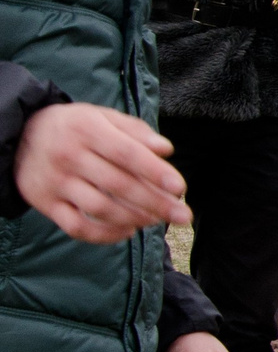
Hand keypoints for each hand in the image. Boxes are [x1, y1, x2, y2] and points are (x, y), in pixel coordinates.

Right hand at [15, 102, 190, 241]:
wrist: (20, 136)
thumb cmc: (75, 126)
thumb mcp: (102, 117)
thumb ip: (136, 131)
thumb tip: (166, 150)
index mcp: (88, 131)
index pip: (127, 154)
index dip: (155, 172)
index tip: (180, 188)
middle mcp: (70, 157)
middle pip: (119, 185)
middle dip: (156, 203)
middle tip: (183, 215)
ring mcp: (56, 183)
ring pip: (100, 209)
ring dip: (135, 218)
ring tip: (158, 220)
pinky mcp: (45, 204)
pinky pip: (77, 227)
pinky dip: (105, 235)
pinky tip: (128, 231)